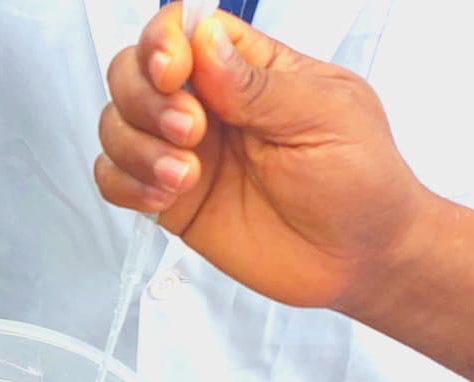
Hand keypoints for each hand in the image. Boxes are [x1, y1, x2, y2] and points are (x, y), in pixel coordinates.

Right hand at [95, 5, 436, 310]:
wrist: (358, 259)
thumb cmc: (359, 182)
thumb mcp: (324, 118)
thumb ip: (258, 84)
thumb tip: (204, 40)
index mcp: (248, 69)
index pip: (183, 29)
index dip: (162, 42)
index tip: (174, 73)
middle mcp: (207, 104)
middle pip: (131, 72)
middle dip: (146, 100)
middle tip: (191, 133)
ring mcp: (183, 151)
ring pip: (115, 124)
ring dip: (136, 147)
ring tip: (184, 178)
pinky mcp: (167, 198)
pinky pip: (113, 178)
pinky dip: (124, 184)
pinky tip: (164, 198)